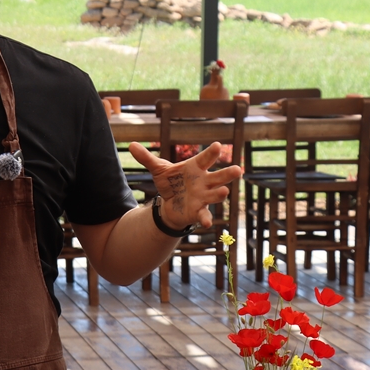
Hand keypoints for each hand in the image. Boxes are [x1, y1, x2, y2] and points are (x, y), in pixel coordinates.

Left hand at [128, 142, 243, 230]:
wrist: (169, 204)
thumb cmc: (170, 183)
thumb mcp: (158, 170)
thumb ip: (147, 158)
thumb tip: (131, 145)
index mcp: (196, 168)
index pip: (205, 158)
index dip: (212, 153)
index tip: (218, 145)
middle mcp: (204, 181)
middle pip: (219, 176)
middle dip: (228, 173)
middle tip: (238, 169)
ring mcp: (203, 197)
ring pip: (215, 195)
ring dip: (220, 194)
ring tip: (224, 192)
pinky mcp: (199, 211)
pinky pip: (205, 215)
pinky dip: (206, 219)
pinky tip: (208, 224)